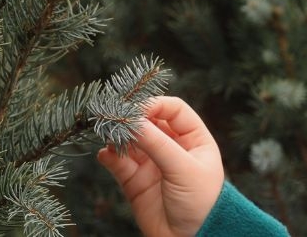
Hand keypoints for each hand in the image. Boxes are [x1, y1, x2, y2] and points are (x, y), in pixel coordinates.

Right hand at [96, 96, 225, 236]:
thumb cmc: (200, 202)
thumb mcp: (183, 168)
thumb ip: (157, 144)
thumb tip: (131, 119)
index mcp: (194, 139)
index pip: (173, 110)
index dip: (154, 105)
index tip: (135, 109)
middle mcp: (172, 147)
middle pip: (148, 122)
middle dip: (131, 119)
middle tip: (113, 118)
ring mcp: (152, 163)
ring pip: (130, 141)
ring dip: (118, 136)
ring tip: (108, 136)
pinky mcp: (135, 181)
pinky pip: (118, 162)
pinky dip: (109, 156)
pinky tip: (106, 154)